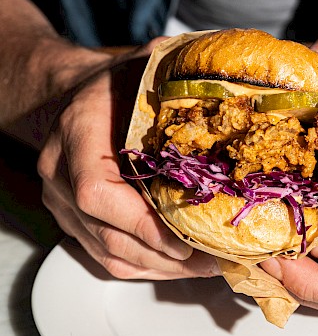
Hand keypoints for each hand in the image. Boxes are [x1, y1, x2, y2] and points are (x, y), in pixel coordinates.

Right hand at [37, 44, 219, 279]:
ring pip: (110, 255)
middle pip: (108, 235)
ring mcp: (64, 204)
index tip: (183, 242)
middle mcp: (62, 176)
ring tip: (204, 267)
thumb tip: (237, 87)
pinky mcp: (77, 221)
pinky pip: (107, 257)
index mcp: (77, 134)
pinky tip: (178, 264)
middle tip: (211, 262)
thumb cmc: (116, 84)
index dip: (140, 223)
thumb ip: (176, 76)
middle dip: (164, 257)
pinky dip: (146, 266)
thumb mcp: (144, 67)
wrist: (78, 98)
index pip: (95, 191)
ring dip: (161, 268)